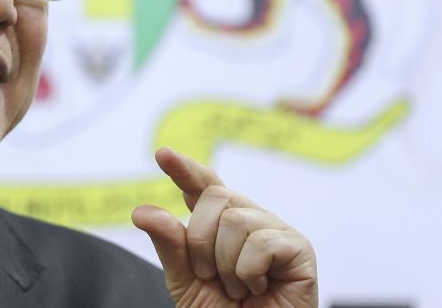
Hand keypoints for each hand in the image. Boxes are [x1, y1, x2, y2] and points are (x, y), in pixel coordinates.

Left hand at [132, 148, 317, 306]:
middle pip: (215, 196)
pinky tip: (257, 287)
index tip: (163, 154)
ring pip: (236, 220)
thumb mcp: (185, 280)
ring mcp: (275, 231)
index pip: (202, 185)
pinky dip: (249, 272)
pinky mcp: (299, 249)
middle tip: (209, 275)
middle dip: (201, 240)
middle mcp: (248, 219)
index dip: (184, 169)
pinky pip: (262, 242)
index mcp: (219, 222)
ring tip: (237, 287)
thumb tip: (142, 211)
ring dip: (226, 264)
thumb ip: (169, 244)